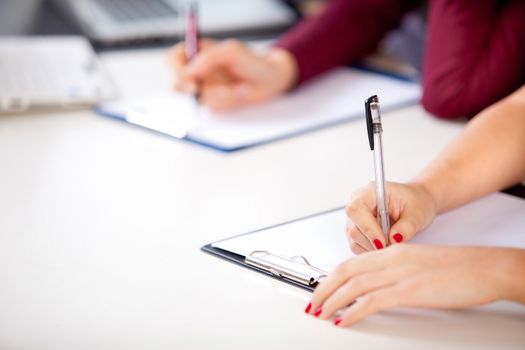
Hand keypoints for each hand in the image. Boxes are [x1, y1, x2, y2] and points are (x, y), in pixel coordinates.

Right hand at [167, 39, 297, 110]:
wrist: (270, 80)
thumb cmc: (252, 61)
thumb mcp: (231, 52)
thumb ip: (208, 59)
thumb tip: (186, 73)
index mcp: (197, 52)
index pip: (173, 60)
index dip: (176, 72)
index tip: (192, 84)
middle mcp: (197, 71)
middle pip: (179, 84)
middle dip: (198, 91)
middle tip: (217, 92)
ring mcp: (205, 88)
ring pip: (199, 99)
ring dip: (221, 96)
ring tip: (240, 88)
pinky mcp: (215, 103)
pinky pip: (212, 108)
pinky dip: (228, 103)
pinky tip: (240, 94)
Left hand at [305, 244, 523, 325]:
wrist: (485, 267)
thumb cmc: (458, 267)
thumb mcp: (419, 264)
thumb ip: (396, 270)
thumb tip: (379, 287)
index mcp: (393, 250)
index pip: (352, 262)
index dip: (332, 276)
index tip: (322, 289)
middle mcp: (392, 258)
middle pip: (346, 271)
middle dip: (324, 288)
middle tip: (312, 303)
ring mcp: (400, 274)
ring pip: (354, 285)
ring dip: (333, 300)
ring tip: (321, 313)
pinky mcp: (410, 290)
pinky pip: (373, 300)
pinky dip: (353, 311)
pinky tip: (344, 320)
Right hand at [345, 182, 436, 253]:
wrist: (416, 204)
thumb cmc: (416, 202)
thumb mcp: (417, 214)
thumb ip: (406, 227)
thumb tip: (394, 239)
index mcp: (370, 192)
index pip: (356, 209)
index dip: (367, 228)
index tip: (382, 242)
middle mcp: (358, 203)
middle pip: (353, 228)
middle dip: (372, 242)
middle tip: (392, 245)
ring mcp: (355, 218)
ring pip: (354, 240)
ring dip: (371, 247)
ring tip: (390, 243)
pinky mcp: (357, 230)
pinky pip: (357, 246)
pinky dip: (370, 250)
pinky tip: (384, 244)